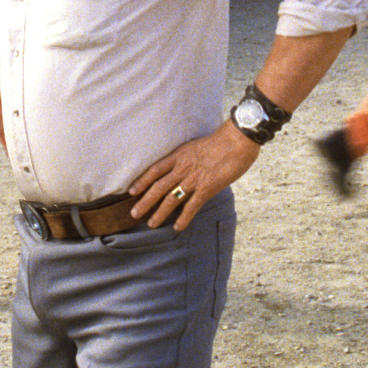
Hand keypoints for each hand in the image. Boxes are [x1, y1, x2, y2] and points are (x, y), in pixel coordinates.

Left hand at [128, 121, 259, 230]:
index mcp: (178, 156)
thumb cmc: (219, 142)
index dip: (142, 181)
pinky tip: (177, 227)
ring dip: (160, 213)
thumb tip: (180, 167)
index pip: (154, 170)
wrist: (236, 140)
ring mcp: (194, 179)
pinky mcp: (207, 188)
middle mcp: (182, 168)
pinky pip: (192, 206)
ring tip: (151, 224)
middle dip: (145, 201)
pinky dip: (184, 218)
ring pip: (171, 199)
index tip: (131, 191)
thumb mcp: (194, 147)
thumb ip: (185, 158)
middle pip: (158, 187)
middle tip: (134, 213)